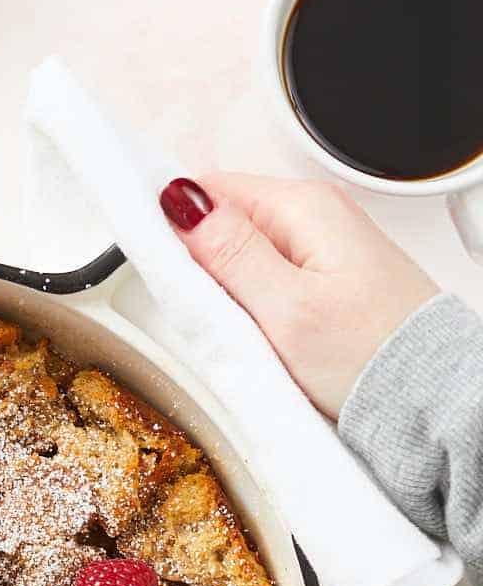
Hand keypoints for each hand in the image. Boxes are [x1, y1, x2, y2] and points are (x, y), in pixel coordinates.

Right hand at [160, 173, 437, 417]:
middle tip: (207, 310)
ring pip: (246, 255)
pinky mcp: (327, 281)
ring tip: (236, 327)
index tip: (161, 263)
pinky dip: (253, 304)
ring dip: (227, 289)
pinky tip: (258, 332)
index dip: (176, 223)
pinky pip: (270, 280)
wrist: (425, 397)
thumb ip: (230, 253)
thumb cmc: (368, 355)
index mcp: (304, 207)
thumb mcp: (284, 307)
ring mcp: (324, 249)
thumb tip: (184, 202)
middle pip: (228, 223)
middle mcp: (317, 217)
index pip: (213, 188)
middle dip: (201, 263)